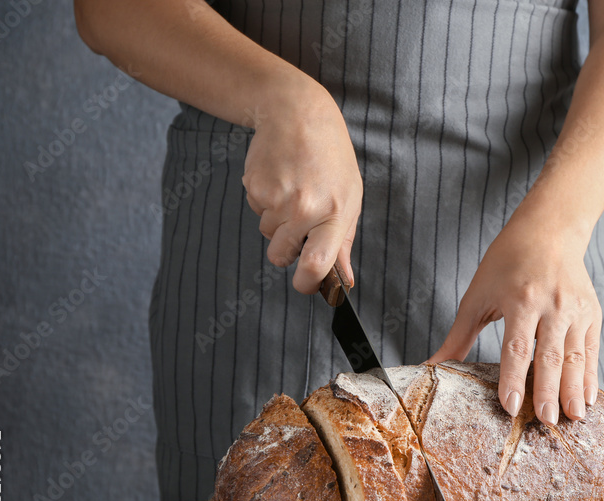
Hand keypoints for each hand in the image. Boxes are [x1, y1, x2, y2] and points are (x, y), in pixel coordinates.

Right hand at [242, 77, 361, 292]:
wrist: (297, 114)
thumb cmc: (330, 159)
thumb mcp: (349, 198)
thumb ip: (343, 243)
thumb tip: (344, 281)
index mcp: (334, 214)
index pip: (316, 264)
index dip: (307, 283)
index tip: (305, 283)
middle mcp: (304, 208)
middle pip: (281, 255)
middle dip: (287, 246)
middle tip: (301, 217)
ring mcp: (277, 197)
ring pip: (266, 234)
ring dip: (276, 220)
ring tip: (293, 189)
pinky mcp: (254, 186)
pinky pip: (256, 211)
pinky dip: (265, 201)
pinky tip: (279, 178)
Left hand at [428, 210, 600, 424]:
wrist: (549, 230)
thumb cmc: (506, 263)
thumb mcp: (477, 295)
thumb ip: (458, 336)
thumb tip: (430, 367)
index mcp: (520, 300)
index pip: (516, 348)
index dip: (513, 379)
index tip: (511, 407)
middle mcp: (552, 305)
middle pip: (549, 356)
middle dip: (548, 392)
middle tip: (547, 423)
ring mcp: (576, 310)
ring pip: (575, 357)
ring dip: (573, 390)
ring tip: (572, 419)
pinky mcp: (593, 314)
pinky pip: (591, 351)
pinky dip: (590, 377)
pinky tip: (587, 400)